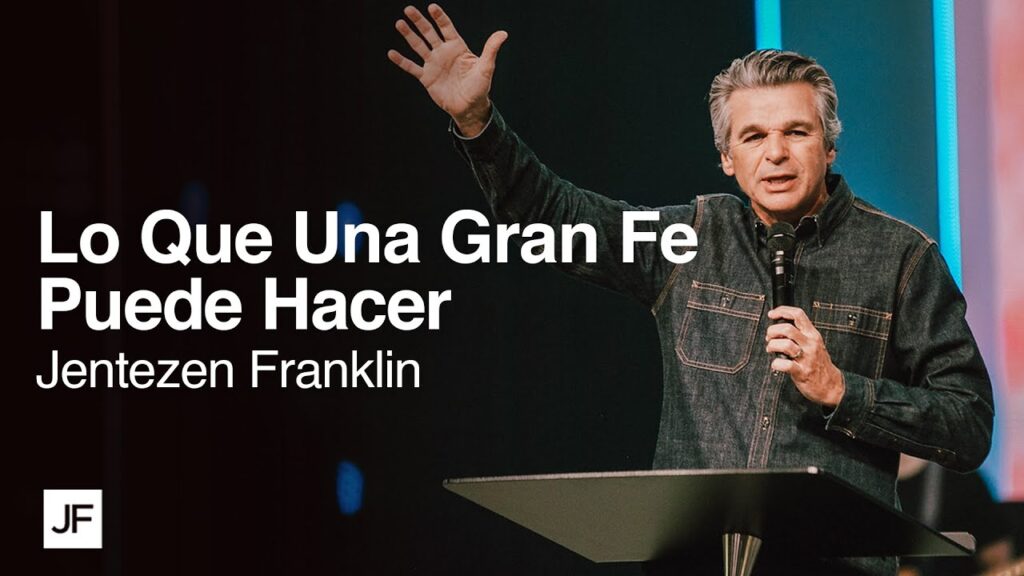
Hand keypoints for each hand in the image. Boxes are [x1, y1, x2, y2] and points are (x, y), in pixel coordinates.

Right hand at [388, 4, 507, 136]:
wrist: (469, 107)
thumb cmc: (480, 87)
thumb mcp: (486, 67)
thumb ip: (491, 49)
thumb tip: (503, 33)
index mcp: (457, 47)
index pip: (447, 28)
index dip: (439, 17)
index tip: (432, 7)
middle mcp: (443, 53)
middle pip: (429, 33)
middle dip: (419, 21)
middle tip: (409, 9)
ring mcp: (433, 64)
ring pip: (418, 46)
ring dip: (408, 35)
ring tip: (399, 23)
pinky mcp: (426, 78)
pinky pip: (412, 67)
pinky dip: (401, 61)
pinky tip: (391, 53)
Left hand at [765, 306, 844, 406]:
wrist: (831, 385)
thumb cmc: (818, 363)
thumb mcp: (813, 343)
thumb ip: (800, 334)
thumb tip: (778, 327)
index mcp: (813, 335)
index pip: (798, 315)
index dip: (782, 311)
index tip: (772, 314)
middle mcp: (810, 344)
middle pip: (787, 328)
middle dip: (772, 331)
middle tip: (769, 337)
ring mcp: (807, 358)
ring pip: (784, 345)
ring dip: (772, 346)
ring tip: (771, 350)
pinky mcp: (802, 372)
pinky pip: (784, 365)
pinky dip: (775, 364)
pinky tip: (776, 364)